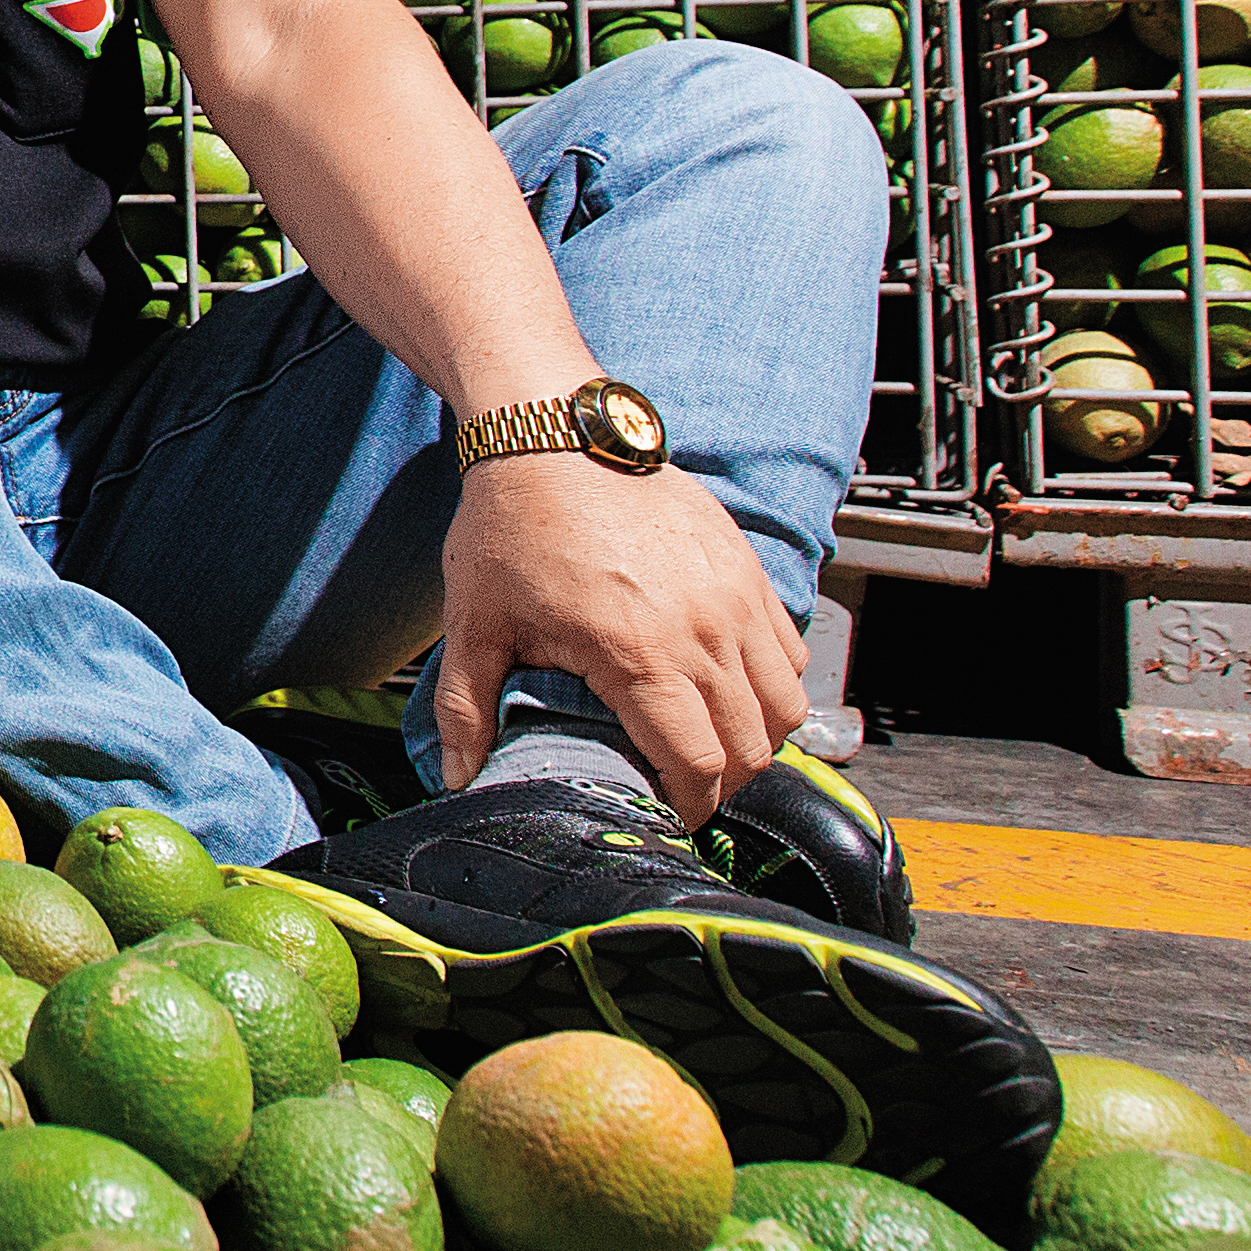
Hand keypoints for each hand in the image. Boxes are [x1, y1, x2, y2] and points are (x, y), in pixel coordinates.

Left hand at [429, 455, 804, 825]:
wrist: (551, 433)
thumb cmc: (512, 523)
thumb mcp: (475, 623)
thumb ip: (466, 708)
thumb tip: (460, 774)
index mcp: (639, 653)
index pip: (700, 764)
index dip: (690, 807)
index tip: (667, 817)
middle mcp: (703, 628)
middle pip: (753, 746)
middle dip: (724, 783)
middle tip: (685, 789)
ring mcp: (735, 595)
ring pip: (785, 703)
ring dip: (756, 738)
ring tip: (711, 745)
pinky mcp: (746, 567)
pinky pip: (789, 649)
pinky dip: (771, 683)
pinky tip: (725, 686)